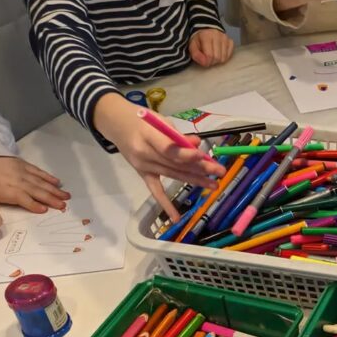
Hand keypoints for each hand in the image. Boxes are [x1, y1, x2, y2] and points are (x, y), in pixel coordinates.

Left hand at [0, 157, 68, 213]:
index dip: (33, 204)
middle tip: (64, 206)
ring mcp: (21, 171)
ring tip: (66, 197)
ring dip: (54, 190)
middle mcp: (16, 180)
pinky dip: (48, 177)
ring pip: (40, 182)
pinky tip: (57, 182)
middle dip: (51, 199)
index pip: (22, 198)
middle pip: (36, 191)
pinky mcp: (23, 164)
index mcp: (5, 189)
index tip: (45, 210)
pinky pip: (38, 171)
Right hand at [93, 93, 223, 221]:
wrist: (116, 124)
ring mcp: (143, 166)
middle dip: (200, 168)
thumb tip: (197, 145)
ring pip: (173, 175)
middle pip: (175, 164)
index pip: (168, 148)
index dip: (185, 154)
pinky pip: (155, 191)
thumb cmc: (141, 119)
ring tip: (214, 185)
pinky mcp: (143, 174)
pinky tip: (176, 218)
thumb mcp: (159, 119)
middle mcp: (145, 153)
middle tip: (219, 172)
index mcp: (148, 135)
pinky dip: (166, 204)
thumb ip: (177, 134)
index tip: (202, 155)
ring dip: (195, 180)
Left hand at [188, 29, 233, 67]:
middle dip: (212, 61)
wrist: (207, 30)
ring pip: (224, 58)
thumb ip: (196, 55)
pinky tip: (219, 53)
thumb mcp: (193, 46)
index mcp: (206, 36)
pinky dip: (224, 57)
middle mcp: (217, 35)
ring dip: (218, 60)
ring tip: (213, 56)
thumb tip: (205, 63)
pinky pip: (229, 55)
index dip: (206, 62)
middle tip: (208, 58)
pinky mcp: (230, 41)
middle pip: (217, 58)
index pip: (209, 55)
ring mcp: (225, 38)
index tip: (204, 61)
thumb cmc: (199, 39)